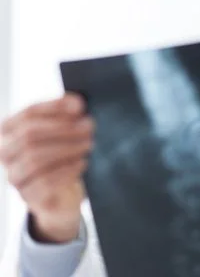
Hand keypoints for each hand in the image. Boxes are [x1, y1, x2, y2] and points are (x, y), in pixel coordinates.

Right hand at [0, 94, 92, 242]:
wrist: (63, 192)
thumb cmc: (62, 152)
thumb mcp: (66, 128)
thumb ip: (70, 110)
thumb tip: (77, 104)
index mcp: (10, 131)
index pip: (28, 114)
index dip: (54, 108)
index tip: (80, 107)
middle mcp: (5, 153)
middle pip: (30, 136)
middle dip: (63, 130)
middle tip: (89, 127)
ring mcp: (14, 176)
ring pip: (34, 159)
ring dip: (66, 149)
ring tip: (88, 144)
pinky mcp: (27, 196)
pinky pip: (43, 183)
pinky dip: (66, 170)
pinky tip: (82, 163)